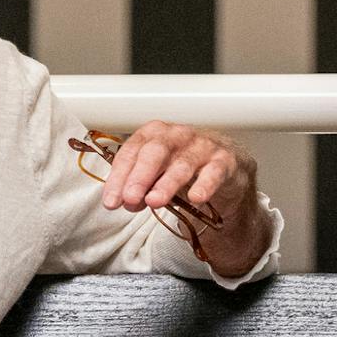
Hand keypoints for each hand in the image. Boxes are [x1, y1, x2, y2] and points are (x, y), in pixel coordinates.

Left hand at [98, 121, 269, 272]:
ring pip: (182, 164)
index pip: (132, 152)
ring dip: (166, 183)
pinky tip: (196, 197)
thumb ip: (139, 188)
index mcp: (155, 134)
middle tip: (129, 198)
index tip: (111, 201)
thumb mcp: (156, 176)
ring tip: (154, 201)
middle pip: (155, 151)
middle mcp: (178, 135)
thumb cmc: (184, 168)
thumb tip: (126, 202)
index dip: (119, 177)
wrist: (224, 170)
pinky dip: (205, 184)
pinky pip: (214, 172)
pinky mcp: (224, 161)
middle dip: (139, 176)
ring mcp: (202, 146)